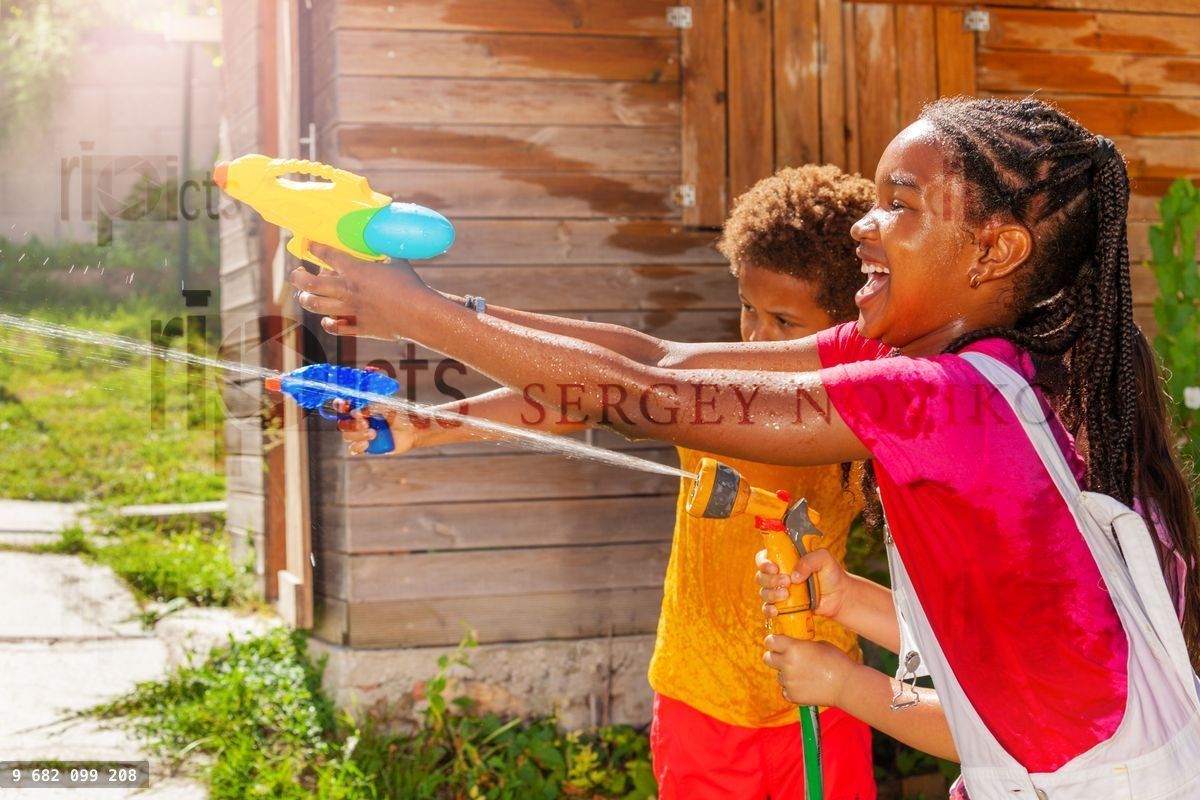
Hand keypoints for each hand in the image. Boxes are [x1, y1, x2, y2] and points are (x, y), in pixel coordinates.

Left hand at [289, 243, 432, 339]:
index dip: (314, 248)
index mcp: (356, 270)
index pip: (327, 255)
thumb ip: (386, 252)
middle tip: (297, 273)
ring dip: (306, 300)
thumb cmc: (410, 285)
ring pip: (316, 305)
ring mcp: (350, 310)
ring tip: (305, 296)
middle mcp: (347, 290)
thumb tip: (388, 240)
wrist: (419, 313)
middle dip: (298, 277)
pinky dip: (327, 323)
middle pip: (309, 284)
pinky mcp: (358, 328)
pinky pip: (334, 328)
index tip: (309, 245)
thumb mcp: (398, 262)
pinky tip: (328, 319)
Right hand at [334, 401, 419, 455]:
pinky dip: (358, 446)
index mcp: (361, 409)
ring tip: (373, 433)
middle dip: (352, 424)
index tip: (341, 404)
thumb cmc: (399, 416)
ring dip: (358, 434)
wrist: (411, 430)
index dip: (338, 406)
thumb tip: (355, 413)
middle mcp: (358, 422)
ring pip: (347, 436)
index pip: (343, 407)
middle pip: (342, 424)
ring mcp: (361, 435)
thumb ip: (371, 408)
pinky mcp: (366, 447)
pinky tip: (367, 443)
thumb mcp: (386, 407)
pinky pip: (353, 449)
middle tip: (366, 423)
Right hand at [756, 547, 852, 621]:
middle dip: (770, 580)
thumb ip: (809, 560)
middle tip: (787, 582)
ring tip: (786, 595)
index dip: (763, 562)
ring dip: (772, 594)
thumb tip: (793, 576)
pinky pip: (767, 609)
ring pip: (764, 592)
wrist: (839, 596)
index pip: (763, 558)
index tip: (774, 568)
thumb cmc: (831, 573)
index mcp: (783, 559)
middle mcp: (778, 574)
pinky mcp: (783, 607)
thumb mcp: (823, 558)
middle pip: (761, 576)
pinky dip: (768, 610)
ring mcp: (779, 591)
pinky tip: (776, 610)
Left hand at [763, 634, 855, 707]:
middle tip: (784, 658)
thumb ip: (802, 645)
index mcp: (793, 648)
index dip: (772, 641)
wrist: (846, 685)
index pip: (770, 641)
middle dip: (774, 657)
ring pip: (779, 676)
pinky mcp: (792, 696)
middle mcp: (787, 664)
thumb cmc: (836, 661)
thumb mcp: (819, 644)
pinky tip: (806, 685)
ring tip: (804, 675)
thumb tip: (794, 646)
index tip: (776, 643)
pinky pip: (785, 690)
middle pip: (768, 658)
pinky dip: (792, 688)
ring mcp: (788, 681)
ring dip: (787, 674)